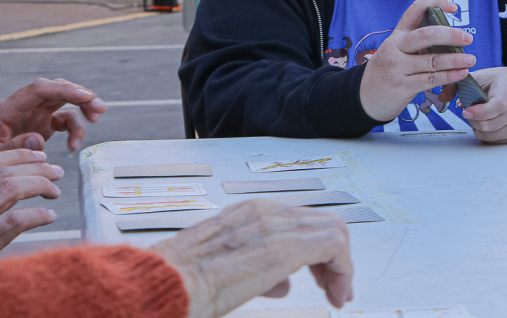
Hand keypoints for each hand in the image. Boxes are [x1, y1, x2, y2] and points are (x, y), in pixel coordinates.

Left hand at [0, 78, 107, 175]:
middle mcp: (23, 107)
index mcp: (6, 109)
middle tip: (99, 108)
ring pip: (64, 100)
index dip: (63, 89)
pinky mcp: (41, 125)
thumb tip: (37, 138)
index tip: (85, 96)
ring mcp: (33, 115)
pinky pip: (65, 119)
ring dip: (83, 106)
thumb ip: (12, 147)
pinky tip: (74, 146)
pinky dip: (74, 129)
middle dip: (80, 94)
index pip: (38, 89)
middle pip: (56, 89)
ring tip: (96, 119)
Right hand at [0, 148, 63, 277]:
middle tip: (55, 171)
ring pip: (9, 188)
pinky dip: (37, 214)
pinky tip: (48, 215)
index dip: (16, 154)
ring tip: (55, 191)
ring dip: (39, 185)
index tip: (38, 156)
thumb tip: (16, 184)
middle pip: (2, 173)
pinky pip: (15, 220)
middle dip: (36, 168)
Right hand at [154, 199, 352, 317]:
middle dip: (334, 260)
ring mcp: (275, 223)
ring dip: (341, 266)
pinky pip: (334, 244)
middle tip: (335, 291)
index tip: (322, 282)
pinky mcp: (284, 245)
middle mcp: (265, 211)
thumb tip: (283, 284)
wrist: (163, 284)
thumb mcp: (225, 271)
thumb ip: (260, 272)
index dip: (318, 254)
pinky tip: (336, 294)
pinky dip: (343, 269)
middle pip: (322, 222)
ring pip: (333, 230)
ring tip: (337, 295)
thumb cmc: (182, 282)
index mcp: (249, 214)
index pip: (300, 222)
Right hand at [358, 0, 476, 122]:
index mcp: (397, 35)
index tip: (453, 7)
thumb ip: (418, 43)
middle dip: (450, 35)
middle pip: (425, 35)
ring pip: (432, 60)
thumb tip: (452, 37)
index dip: (435, 2)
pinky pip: (431, 79)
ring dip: (455, 60)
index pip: (415, 10)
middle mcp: (396, 48)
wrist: (365, 97)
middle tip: (468, 38)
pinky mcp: (402, 86)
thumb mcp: (397, 51)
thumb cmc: (389, 70)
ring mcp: (397, 68)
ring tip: (470, 60)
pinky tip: (461, 74)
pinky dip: (449, 76)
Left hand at [463, 67, 506, 143]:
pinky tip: (489, 122)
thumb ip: (462, 83)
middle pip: (490, 124)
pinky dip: (487, 134)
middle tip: (470, 111)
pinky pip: (495, 141)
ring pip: (490, 135)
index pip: (498, 106)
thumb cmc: (505, 83)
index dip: (480, 112)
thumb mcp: (485, 76)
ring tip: (480, 116)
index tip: (466, 112)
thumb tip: (444, 96)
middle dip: (474, 120)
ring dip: (479, 128)